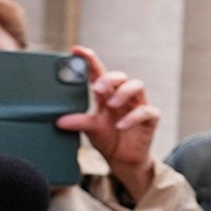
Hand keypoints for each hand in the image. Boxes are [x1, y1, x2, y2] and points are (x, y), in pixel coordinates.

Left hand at [55, 46, 158, 200]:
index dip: (89, 60)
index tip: (76, 50)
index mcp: (107, 94)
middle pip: (121, 76)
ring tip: (111, 105)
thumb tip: (60, 121)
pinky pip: (146, 111)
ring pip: (137, 86)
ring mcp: (138, 105)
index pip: (98, 72)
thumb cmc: (108, 139)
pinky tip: (121, 126)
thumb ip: (79, 122)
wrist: (123, 160)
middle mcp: (123, 96)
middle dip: (109, 79)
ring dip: (123, 92)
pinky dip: (133, 117)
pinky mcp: (150, 119)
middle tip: (97, 89)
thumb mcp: (91, 129)